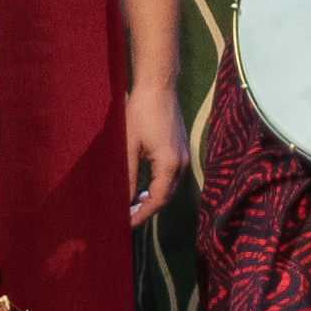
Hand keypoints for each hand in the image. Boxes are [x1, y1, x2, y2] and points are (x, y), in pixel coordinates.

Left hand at [122, 71, 188, 219]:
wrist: (158, 87)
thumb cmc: (140, 112)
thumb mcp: (129, 147)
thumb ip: (129, 176)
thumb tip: (125, 201)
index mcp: (169, 164)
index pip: (157, 201)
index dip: (142, 215)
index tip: (126, 224)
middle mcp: (182, 163)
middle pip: (166, 197)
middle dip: (147, 210)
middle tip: (127, 217)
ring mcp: (185, 156)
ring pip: (170, 188)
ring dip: (154, 199)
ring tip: (133, 206)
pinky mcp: (182, 150)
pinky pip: (173, 177)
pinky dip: (159, 187)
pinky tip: (145, 189)